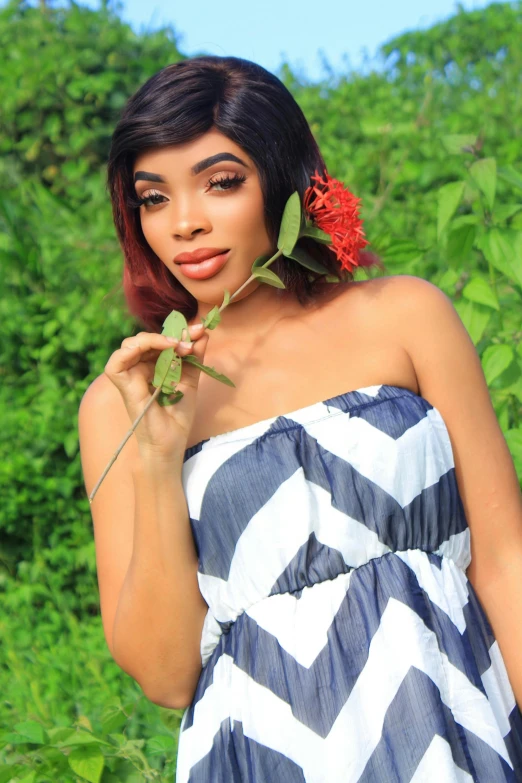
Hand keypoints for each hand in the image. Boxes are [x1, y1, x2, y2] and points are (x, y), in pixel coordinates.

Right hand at [104, 322, 208, 460]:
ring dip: (155, 339)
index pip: (158, 341)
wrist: (171, 442)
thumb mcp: (190, 379)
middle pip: (144, 339)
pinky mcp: (122, 385)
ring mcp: (128, 377)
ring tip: (177, 346)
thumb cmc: (177, 417)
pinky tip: (157, 348)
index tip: (200, 331)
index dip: (177, 333)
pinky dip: (134, 349)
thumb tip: (203, 332)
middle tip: (190, 340)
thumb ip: (195, 357)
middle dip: (169, 334)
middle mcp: (137, 370)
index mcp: (151, 368)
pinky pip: (117, 361)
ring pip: (130, 344)